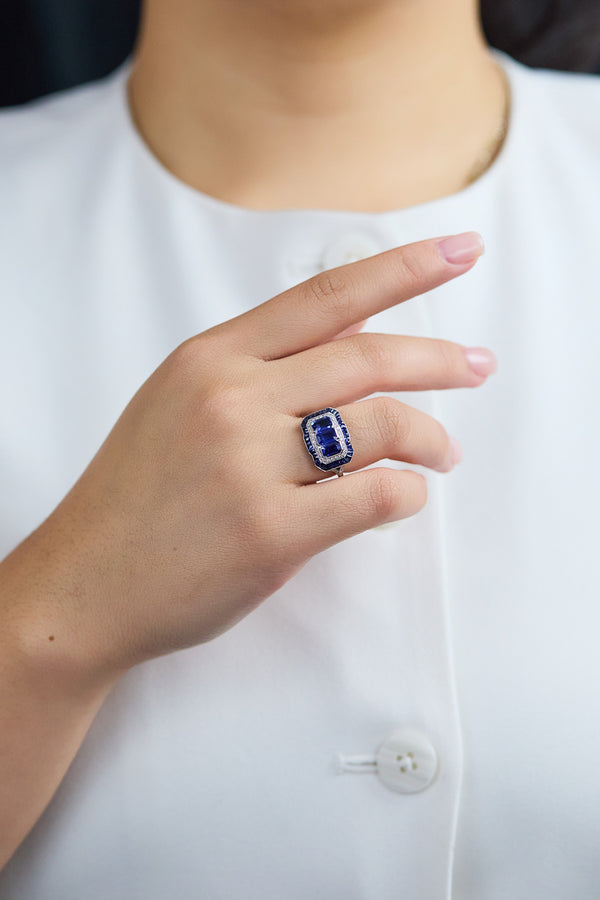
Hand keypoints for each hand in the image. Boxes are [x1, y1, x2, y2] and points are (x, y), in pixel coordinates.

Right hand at [3, 231, 494, 685]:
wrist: (87, 583)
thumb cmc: (135, 497)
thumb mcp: (179, 404)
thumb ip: (255, 373)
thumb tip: (348, 358)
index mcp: (212, 358)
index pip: (327, 296)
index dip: (404, 270)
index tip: (457, 253)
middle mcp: (233, 399)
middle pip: (369, 356)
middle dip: (440, 360)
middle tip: (476, 367)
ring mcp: (251, 465)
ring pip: (381, 424)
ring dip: (429, 438)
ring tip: (442, 454)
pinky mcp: (272, 533)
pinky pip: (373, 497)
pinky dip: (406, 495)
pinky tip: (405, 497)